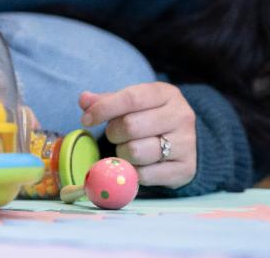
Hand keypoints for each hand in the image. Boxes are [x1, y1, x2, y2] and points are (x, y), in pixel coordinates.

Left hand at [78, 82, 196, 188]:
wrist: (185, 141)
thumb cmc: (151, 117)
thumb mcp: (134, 102)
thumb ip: (107, 100)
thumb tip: (83, 100)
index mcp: (166, 93)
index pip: (130, 98)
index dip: (103, 109)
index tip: (86, 120)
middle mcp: (181, 116)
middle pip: (131, 126)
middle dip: (113, 133)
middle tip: (113, 135)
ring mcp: (186, 144)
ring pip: (137, 152)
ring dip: (122, 153)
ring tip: (126, 148)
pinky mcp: (186, 169)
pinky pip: (146, 175)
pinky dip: (134, 171)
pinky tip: (137, 164)